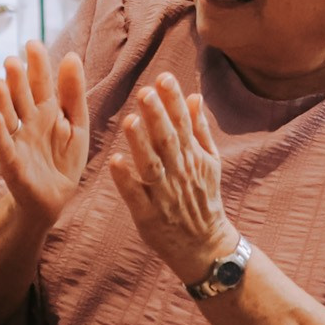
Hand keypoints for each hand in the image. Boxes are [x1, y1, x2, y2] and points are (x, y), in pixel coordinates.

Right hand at [0, 41, 90, 231]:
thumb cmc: (62, 160)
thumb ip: (73, 92)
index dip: (37, 65)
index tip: (32, 43)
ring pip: (8, 117)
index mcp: (46, 111)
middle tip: (13, 60)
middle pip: (21, 97)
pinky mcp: (13, 164)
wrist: (53, 200)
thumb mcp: (77, 124)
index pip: (40, 83)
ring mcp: (18, 142)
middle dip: (17, 80)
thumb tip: (71, 56)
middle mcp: (28, 123)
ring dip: (2, 101)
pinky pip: (4, 146)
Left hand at [108, 73, 235, 285]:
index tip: (163, 77)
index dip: (174, 100)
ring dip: (141, 144)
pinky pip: (136, 196)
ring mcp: (165, 195)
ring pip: (152, 166)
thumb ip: (200, 129)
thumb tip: (195, 96)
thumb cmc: (203, 199)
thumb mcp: (210, 162)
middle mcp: (180, 173)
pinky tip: (115, 161)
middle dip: (157, 116)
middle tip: (145, 92)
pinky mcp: (149, 216)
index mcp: (194, 157)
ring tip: (130, 121)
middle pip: (168, 141)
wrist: (206, 247)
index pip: (184, 123)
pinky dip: (127, 180)